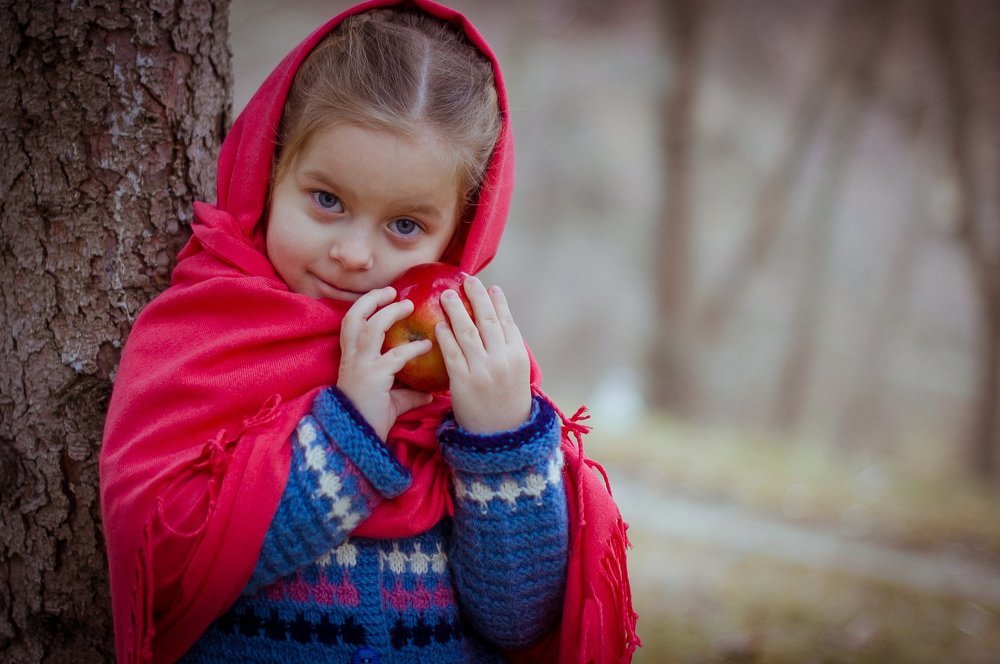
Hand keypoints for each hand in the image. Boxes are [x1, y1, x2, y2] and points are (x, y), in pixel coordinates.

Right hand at [337, 287, 433, 440]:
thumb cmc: (371, 417)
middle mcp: (352, 358)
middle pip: (354, 317)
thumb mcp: (391, 400)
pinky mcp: (372, 377)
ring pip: (370, 328)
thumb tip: (431, 392)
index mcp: (351, 358)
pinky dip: (412, 348)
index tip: (384, 296)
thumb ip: (409, 392)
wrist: (357, 439)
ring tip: (407, 305)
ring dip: (389, 313)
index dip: (366, 306)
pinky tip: (427, 345)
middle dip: (372, 300)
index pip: (352, 323)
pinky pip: (394, 356)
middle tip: (392, 290)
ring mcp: (360, 366)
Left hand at [436, 276, 531, 433]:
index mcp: (518, 356)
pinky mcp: (463, 382)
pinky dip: (444, 336)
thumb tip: (496, 324)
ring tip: (447, 295)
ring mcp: (482, 370)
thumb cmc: (508, 403)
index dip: (497, 303)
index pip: (507, 322)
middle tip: (466, 280)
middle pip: (487, 321)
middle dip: (476, 297)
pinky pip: (451, 353)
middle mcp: (502, 359)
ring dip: (456, 310)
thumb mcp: (517, 375)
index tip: (490, 287)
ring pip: (467, 332)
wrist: (502, 438)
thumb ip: (508, 350)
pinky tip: (438, 324)